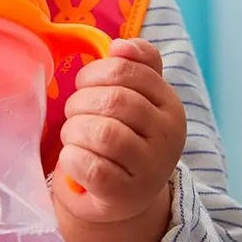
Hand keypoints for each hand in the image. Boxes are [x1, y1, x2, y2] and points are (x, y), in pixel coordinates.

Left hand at [51, 38, 185, 227]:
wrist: (122, 195)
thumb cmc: (123, 136)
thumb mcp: (137, 98)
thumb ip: (136, 64)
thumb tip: (121, 46)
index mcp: (170, 105)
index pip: (127, 70)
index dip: (94, 74)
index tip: (85, 86)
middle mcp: (168, 136)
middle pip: (112, 100)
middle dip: (80, 103)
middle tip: (76, 115)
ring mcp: (150, 168)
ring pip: (101, 133)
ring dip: (74, 131)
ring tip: (75, 137)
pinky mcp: (124, 194)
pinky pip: (89, 166)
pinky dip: (71, 159)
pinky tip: (74, 160)